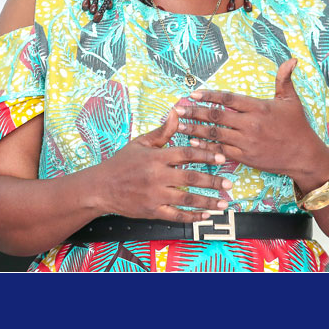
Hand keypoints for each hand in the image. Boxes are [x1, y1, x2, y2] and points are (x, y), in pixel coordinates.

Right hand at [97, 106, 232, 222]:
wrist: (99, 188)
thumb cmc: (122, 163)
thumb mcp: (141, 143)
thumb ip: (163, 131)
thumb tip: (177, 112)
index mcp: (156, 158)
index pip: (186, 154)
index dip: (206, 155)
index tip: (223, 157)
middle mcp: (157, 177)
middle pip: (190, 178)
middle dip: (213, 181)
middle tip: (229, 184)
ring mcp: (154, 195)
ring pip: (186, 199)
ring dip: (207, 201)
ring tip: (224, 203)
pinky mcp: (151, 211)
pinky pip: (176, 215)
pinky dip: (192, 216)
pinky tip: (206, 215)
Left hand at [174, 59, 328, 188]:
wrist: (303, 154)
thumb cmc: (298, 126)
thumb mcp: (291, 100)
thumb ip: (285, 79)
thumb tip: (291, 60)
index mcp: (259, 108)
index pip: (229, 99)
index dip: (210, 96)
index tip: (194, 94)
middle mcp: (250, 124)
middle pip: (216, 116)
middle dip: (195, 112)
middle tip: (178, 109)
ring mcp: (246, 141)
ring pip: (215, 134)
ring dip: (195, 129)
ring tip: (178, 125)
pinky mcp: (245, 157)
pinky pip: (221, 151)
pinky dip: (206, 147)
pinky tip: (194, 142)